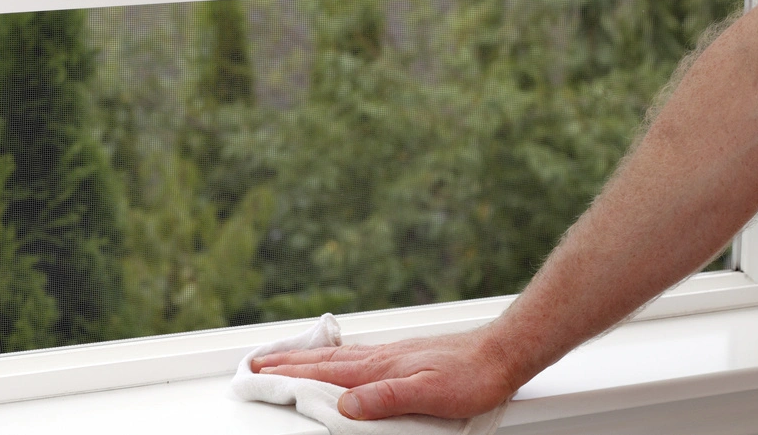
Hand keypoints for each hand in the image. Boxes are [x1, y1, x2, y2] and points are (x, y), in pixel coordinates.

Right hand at [250, 328, 516, 419]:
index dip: (289, 375)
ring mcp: (390, 355)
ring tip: (281, 357)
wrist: (502, 352)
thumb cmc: (472, 376)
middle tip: (255, 362)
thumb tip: (343, 405)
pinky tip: (335, 358)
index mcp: (379, 368)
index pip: (323, 373)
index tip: (258, 373)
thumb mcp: (429, 394)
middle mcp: (379, 357)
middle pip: (322, 361)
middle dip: (286, 362)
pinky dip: (332, 356)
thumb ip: (384, 398)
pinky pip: (354, 356)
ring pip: (336, 356)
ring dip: (305, 357)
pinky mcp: (402, 356)